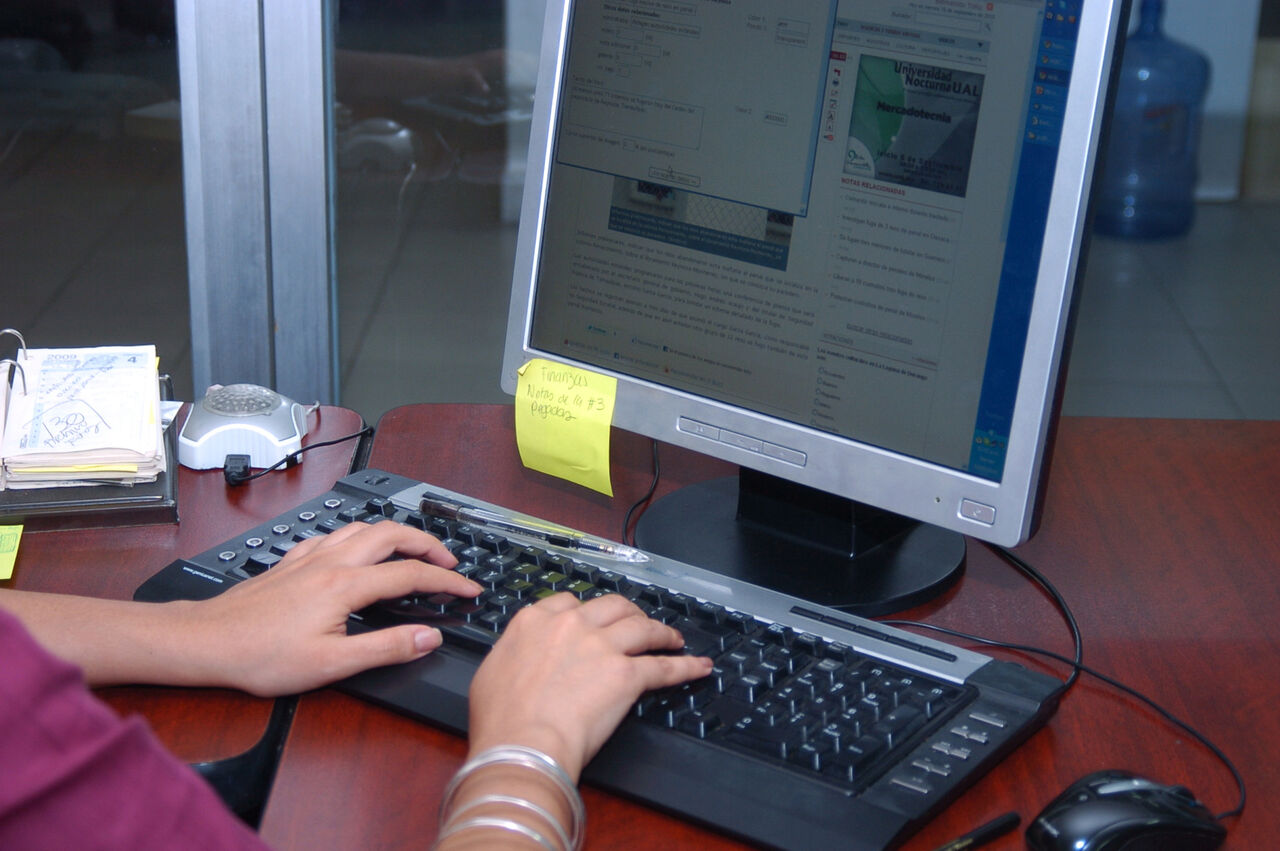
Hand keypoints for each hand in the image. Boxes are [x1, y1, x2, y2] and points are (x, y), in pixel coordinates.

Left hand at [182, 520, 480, 695]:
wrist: (207, 641)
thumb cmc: (261, 656)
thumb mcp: (332, 664)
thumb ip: (386, 648)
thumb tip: (428, 637)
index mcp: (345, 586)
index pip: (411, 575)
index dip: (446, 582)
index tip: (468, 590)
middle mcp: (330, 562)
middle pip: (392, 534)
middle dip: (428, 544)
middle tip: (448, 564)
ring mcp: (309, 557)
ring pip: (364, 528)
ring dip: (396, 534)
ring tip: (413, 551)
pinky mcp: (292, 562)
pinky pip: (336, 534)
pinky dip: (361, 536)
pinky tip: (358, 550)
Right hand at [466, 594, 712, 780]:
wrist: (522, 743)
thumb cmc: (501, 720)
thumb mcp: (492, 673)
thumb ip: (513, 654)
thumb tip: (519, 659)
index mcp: (535, 622)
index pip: (569, 602)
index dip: (587, 611)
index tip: (594, 619)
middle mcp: (571, 626)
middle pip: (611, 606)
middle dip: (628, 613)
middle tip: (638, 623)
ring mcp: (602, 647)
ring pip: (642, 627)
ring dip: (661, 631)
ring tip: (672, 639)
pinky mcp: (627, 674)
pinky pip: (664, 666)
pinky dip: (685, 666)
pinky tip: (699, 666)